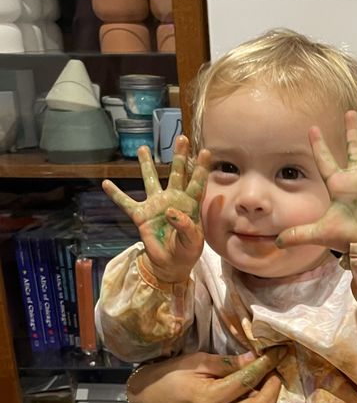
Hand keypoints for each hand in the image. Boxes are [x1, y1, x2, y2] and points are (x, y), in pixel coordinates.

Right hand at [102, 135, 210, 283]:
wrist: (171, 264)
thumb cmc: (186, 252)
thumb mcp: (192, 242)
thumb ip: (185, 227)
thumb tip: (171, 211)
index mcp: (190, 206)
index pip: (197, 184)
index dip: (201, 169)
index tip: (205, 151)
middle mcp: (173, 200)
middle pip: (176, 174)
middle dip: (179, 157)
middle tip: (181, 138)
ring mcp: (156, 205)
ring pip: (150, 180)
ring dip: (146, 164)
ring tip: (142, 148)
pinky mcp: (141, 215)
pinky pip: (126, 203)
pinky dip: (116, 194)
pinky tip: (106, 183)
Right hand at [126, 348, 285, 402]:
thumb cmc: (167, 378)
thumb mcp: (195, 362)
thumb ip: (227, 363)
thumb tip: (254, 359)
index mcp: (208, 399)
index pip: (247, 382)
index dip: (266, 366)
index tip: (278, 354)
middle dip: (274, 387)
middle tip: (275, 371)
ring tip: (268, 385)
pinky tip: (258, 400)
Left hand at [276, 111, 356, 251]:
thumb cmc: (347, 238)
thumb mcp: (320, 234)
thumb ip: (298, 234)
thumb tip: (276, 242)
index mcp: (339, 185)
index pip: (325, 162)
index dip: (319, 146)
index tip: (312, 128)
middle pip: (354, 150)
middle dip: (352, 131)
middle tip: (351, 112)